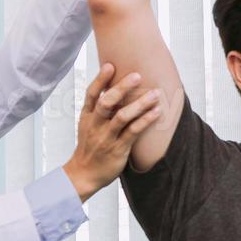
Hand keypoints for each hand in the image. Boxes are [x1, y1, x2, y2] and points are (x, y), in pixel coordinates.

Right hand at [62, 63, 163, 200]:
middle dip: (122, 88)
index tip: (110, 65)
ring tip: (154, 94)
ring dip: (139, 104)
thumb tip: (113, 89)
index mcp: (86, 117)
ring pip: (122, 117)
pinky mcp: (118, 149)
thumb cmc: (89, 147)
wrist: (83, 175)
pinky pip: (133, 132)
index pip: (91, 94)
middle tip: (137, 75)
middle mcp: (95, 125)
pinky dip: (145, 121)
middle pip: (107, 102)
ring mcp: (106, 138)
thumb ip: (98, 109)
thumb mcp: (87, 126)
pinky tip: (156, 112)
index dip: (100, 80)